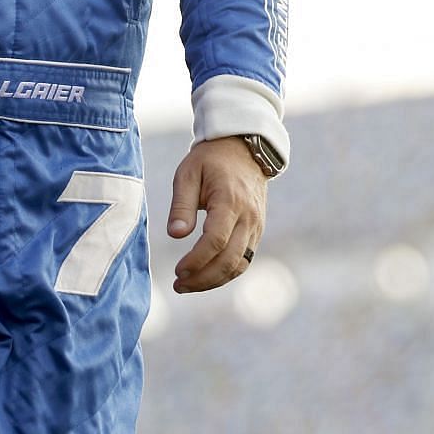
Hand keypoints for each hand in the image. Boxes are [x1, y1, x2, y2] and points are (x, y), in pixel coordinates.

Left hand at [166, 136, 267, 293]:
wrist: (243, 148)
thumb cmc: (210, 160)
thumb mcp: (188, 174)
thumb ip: (182, 206)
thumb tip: (176, 235)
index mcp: (230, 201)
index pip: (216, 240)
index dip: (197, 260)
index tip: (178, 271)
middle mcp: (248, 217)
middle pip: (230, 259)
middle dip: (203, 278)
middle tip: (178, 285)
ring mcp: (256, 225)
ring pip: (239, 264)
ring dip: (214, 280)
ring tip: (188, 285)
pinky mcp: (256, 230)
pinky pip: (245, 259)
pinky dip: (226, 272)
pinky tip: (206, 276)